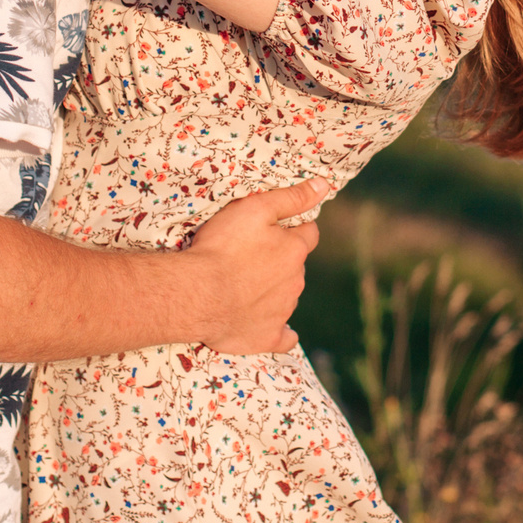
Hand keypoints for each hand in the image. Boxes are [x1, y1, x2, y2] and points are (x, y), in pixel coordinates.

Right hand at [179, 179, 331, 353]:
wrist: (198, 294)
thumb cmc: (222, 247)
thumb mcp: (255, 209)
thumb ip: (292, 198)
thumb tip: (324, 185)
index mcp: (295, 250)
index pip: (309, 233)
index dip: (293, 228)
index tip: (275, 228)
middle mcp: (296, 281)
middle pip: (295, 265)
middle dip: (280, 259)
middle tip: (249, 255)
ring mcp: (283, 312)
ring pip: (286, 295)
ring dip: (272, 289)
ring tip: (242, 284)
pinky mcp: (267, 337)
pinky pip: (283, 337)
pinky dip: (279, 331)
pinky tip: (267, 325)